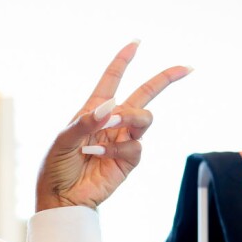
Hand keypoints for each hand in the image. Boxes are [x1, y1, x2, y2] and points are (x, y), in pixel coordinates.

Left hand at [35, 41, 190, 211]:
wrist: (61, 198)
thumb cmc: (55, 168)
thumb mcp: (61, 141)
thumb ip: (84, 123)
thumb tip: (110, 106)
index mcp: (92, 111)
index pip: (112, 80)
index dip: (124, 60)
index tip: (137, 43)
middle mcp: (111, 123)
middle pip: (144, 94)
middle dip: (165, 79)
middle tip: (186, 68)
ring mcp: (122, 140)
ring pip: (145, 117)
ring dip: (131, 117)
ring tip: (110, 127)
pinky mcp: (128, 160)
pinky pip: (135, 146)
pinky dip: (117, 149)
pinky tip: (97, 155)